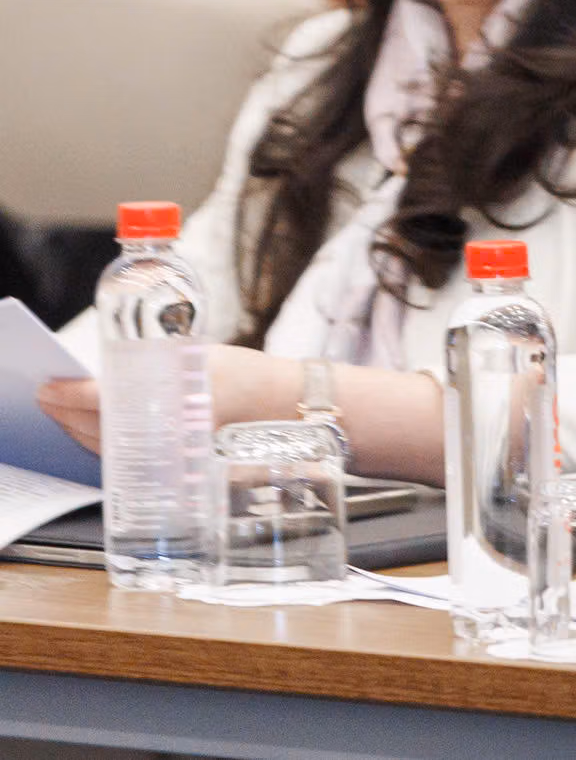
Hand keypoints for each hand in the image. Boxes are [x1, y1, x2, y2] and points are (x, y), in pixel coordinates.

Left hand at [37, 345, 300, 453]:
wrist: (284, 405)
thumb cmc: (248, 375)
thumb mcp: (199, 356)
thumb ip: (154, 364)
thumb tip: (110, 370)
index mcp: (168, 406)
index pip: (102, 402)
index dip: (69, 395)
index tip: (49, 386)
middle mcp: (164, 437)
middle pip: (96, 430)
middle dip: (63, 414)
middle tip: (46, 396)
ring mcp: (168, 455)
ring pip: (106, 448)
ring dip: (77, 430)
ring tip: (60, 413)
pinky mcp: (174, 464)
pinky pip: (126, 458)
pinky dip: (102, 443)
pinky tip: (94, 432)